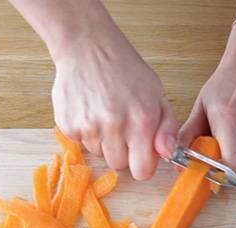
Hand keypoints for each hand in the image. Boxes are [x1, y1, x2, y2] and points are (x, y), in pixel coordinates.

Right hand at [52, 32, 177, 179]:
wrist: (87, 47)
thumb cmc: (125, 70)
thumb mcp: (157, 93)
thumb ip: (167, 127)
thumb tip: (168, 154)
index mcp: (142, 120)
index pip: (142, 171)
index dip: (142, 164)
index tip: (140, 153)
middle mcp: (115, 126)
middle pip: (119, 165)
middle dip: (122, 152)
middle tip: (122, 127)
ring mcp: (89, 127)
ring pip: (100, 154)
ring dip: (104, 141)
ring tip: (105, 113)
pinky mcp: (68, 126)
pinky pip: (81, 143)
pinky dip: (86, 132)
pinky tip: (90, 110)